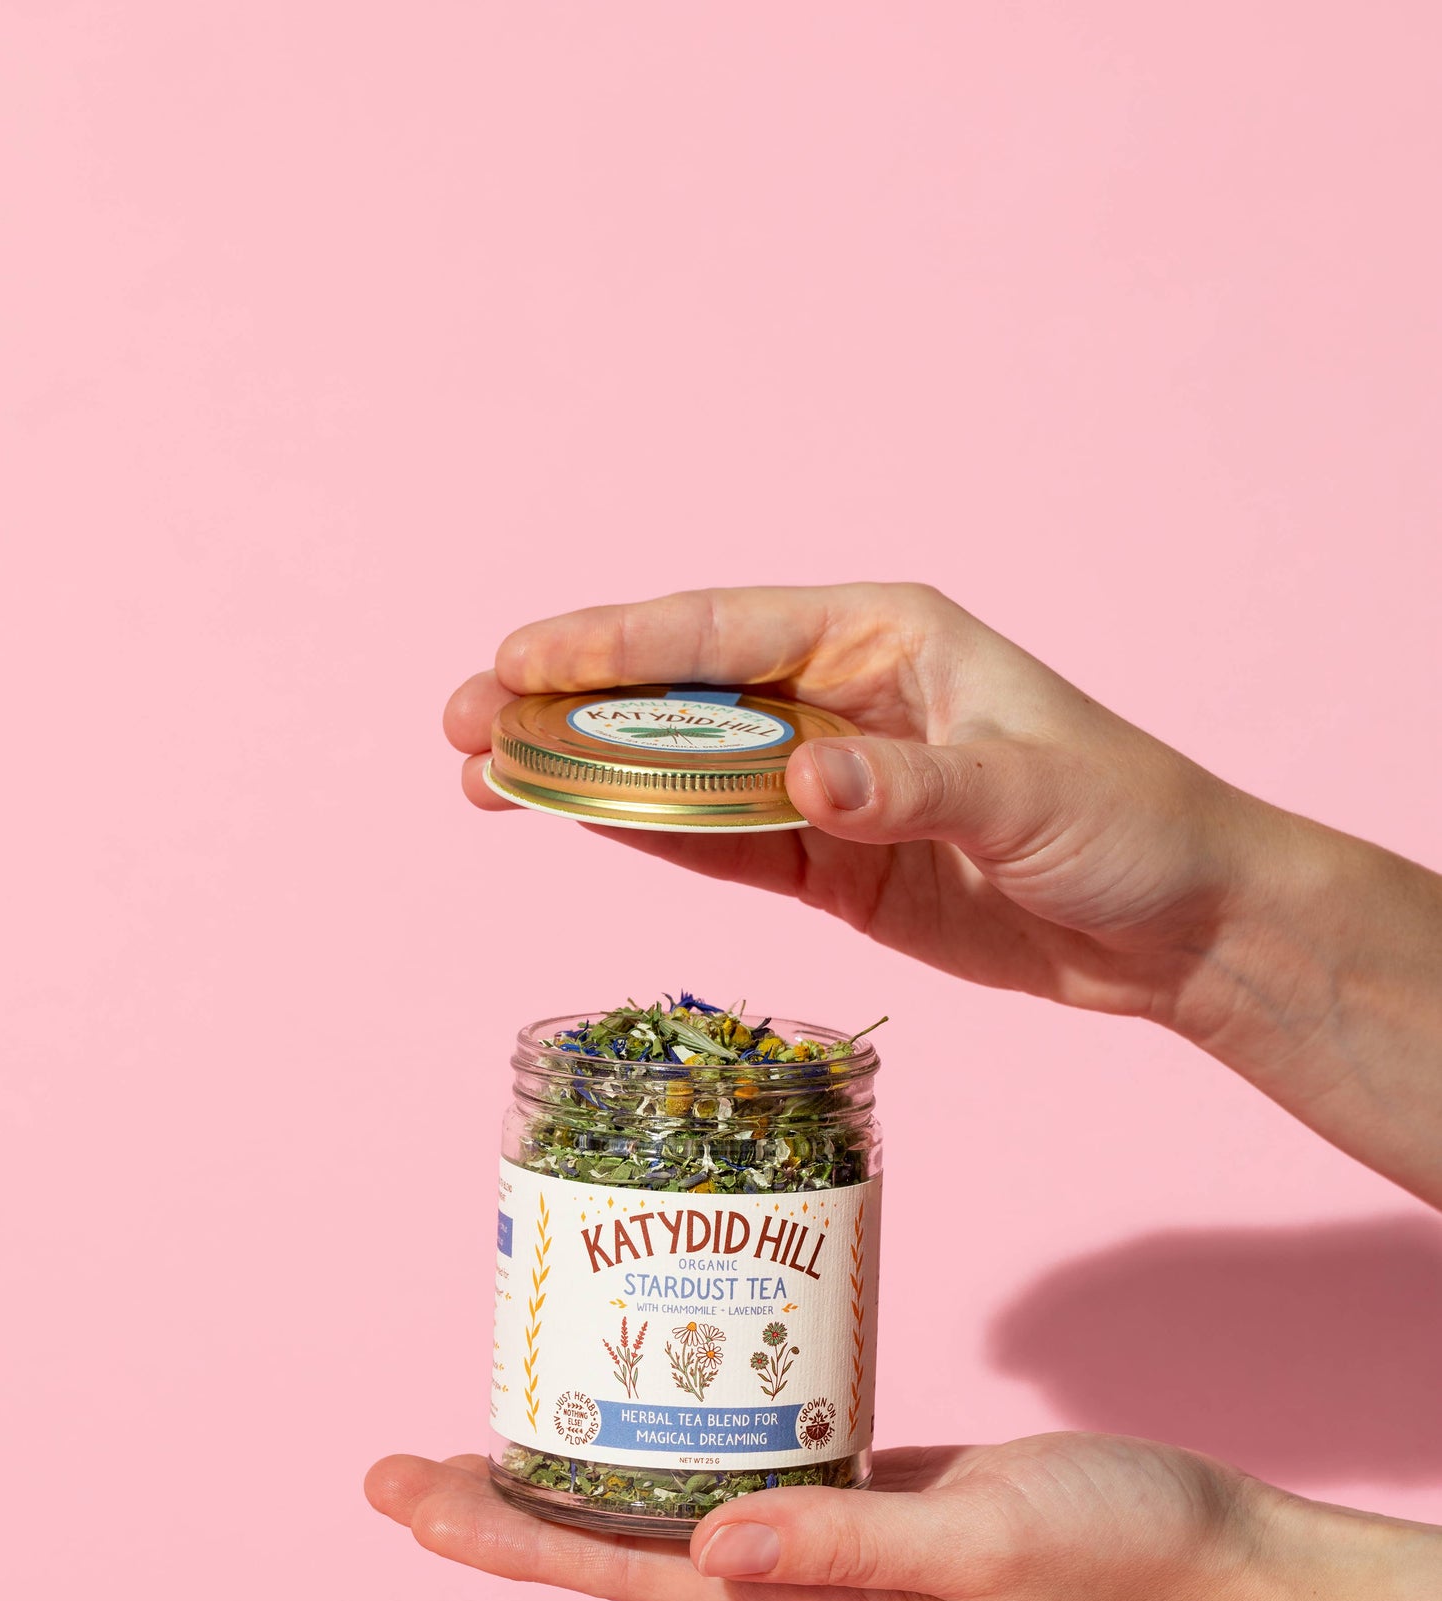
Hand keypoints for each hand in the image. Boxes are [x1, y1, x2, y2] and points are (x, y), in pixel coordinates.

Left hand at [367, 1431, 1253, 1600]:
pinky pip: (739, 1458)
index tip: (411, 1493)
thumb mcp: (981, 1548)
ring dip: (575, 1469)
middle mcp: (794, 1571)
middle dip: (502, 1506)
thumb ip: (847, 1545)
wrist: (1196, 1549)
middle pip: (613, 1544)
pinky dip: (672, 1428)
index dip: (506, 1536)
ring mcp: (824, 1531)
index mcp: (806, 1595)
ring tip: (500, 1423)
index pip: (618, 1573)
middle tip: (402, 1463)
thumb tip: (708, 1540)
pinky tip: (654, 1390)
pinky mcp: (862, 1484)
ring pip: (665, 1503)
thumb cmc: (1107, 1551)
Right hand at [446, 584, 1441, 1203]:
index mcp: (887, 638)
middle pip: (681, 697)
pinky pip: (721, 844)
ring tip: (487, 781)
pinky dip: (648, 836)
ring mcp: (829, 783)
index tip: (516, 659)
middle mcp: (843, 698)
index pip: (723, 631)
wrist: (1180, 926)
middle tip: (462, 728)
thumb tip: (797, 776)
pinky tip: (575, 826)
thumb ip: (906, 786)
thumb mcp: (1026, 795)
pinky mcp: (833, 862)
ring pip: (684, 772)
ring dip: (590, 777)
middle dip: (571, 708)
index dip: (613, 644)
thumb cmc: (1129, 824)